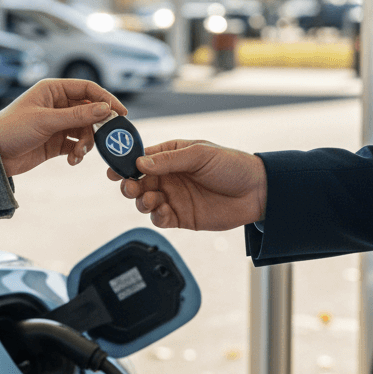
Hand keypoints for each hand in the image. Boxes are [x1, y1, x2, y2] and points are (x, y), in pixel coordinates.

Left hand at [0, 78, 126, 176]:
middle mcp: (58, 105)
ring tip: (79, 154)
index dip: (106, 99)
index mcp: (53, 90)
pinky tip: (73, 160)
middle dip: (97, 127)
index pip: (87, 89)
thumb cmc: (13, 129)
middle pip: (90, 112)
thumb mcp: (47, 121)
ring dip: (87, 143)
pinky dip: (79, 152)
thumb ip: (78, 116)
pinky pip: (76, 145)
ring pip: (85, 130)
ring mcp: (58, 124)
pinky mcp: (56, 142)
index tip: (120, 113)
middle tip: (106, 139)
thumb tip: (105, 109)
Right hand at [107, 138, 266, 230]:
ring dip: (142, 201)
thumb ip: (169, 160)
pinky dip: (156, 217)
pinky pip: (160, 219)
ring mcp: (174, 197)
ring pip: (145, 202)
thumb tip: (141, 163)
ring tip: (150, 199)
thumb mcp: (200, 155)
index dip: (125, 164)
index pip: (140, 159)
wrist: (257, 192)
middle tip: (130, 187)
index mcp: (171, 156)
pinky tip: (162, 212)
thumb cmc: (232, 165)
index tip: (115, 169)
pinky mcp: (181, 217)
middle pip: (138, 182)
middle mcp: (169, 177)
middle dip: (129, 185)